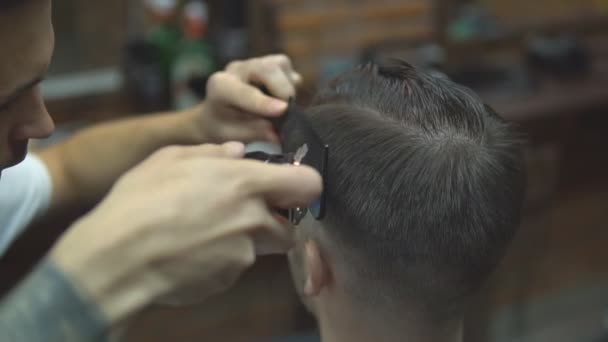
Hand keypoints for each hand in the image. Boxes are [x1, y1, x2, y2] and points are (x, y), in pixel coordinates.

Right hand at [49, 142, 320, 323]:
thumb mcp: (170, 159)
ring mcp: (242, 254)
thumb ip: (212, 153)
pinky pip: (234, 266)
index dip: (304, 184)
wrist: (117, 257)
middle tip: (242, 212)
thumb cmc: (140, 202)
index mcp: (244, 183)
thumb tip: (236, 153)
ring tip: (206, 230)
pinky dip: (221, 259)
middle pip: (288, 224)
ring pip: (261, 246)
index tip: (291, 185)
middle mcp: (252, 219)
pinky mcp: (227, 279)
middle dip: (273, 219)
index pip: (308, 184)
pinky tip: (191, 250)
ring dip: (246, 239)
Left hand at [189, 54, 301, 143]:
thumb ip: (254, 132)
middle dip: (283, 90)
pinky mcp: (269, 61)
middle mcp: (236, 69)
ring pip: (280, 64)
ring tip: (282, 107)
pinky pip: (286, 67)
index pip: (244, 92)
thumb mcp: (233, 135)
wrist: (221, 114)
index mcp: (220, 86)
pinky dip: (291, 83)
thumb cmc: (225, 126)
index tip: (282, 110)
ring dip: (288, 87)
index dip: (264, 101)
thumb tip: (277, 134)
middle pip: (267, 68)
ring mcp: (253, 62)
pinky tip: (282, 98)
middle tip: (287, 113)